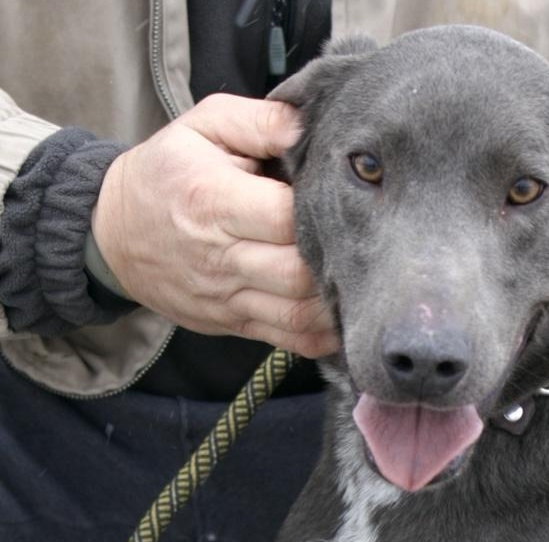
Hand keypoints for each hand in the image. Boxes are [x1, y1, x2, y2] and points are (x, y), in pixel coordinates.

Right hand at [90, 94, 337, 357]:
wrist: (114, 232)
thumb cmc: (170, 171)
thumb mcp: (204, 126)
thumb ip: (260, 122)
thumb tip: (310, 125)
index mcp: (212, 201)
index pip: (284, 217)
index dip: (319, 211)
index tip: (339, 198)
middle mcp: (219, 257)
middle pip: (297, 273)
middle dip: (335, 261)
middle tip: (361, 244)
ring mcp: (227, 298)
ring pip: (298, 315)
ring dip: (336, 304)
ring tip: (361, 281)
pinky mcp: (234, 324)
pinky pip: (290, 340)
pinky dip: (324, 336)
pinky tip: (342, 315)